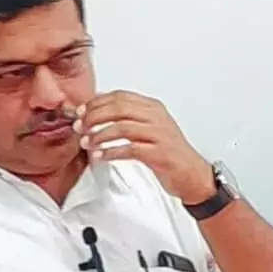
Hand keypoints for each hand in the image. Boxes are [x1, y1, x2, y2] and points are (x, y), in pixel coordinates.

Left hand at [77, 91, 216, 204]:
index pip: (120, 96)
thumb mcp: (149, 128)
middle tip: (80, 126)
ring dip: (99, 135)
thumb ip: (128, 117)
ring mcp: (159, 135)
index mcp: (153, 107)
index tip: (81, 112)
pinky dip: (111, 152)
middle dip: (94, 117)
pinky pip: (129, 149)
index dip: (96, 103)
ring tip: (86, 143)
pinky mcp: (159, 154)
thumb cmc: (168, 153)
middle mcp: (156, 117)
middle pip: (119, 109)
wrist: (192, 175)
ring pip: (122, 127)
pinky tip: (100, 156)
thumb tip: (99, 108)